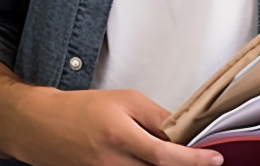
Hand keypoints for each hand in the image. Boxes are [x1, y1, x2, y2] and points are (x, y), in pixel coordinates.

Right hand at [12, 87, 224, 165]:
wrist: (44, 127)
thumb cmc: (83, 109)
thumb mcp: (125, 100)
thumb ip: (155, 117)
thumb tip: (181, 131)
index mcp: (121, 137)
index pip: (165, 155)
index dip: (193, 160)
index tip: (215, 160)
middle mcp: (114, 164)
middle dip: (182, 165)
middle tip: (201, 158)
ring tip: (173, 154)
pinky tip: (149, 160)